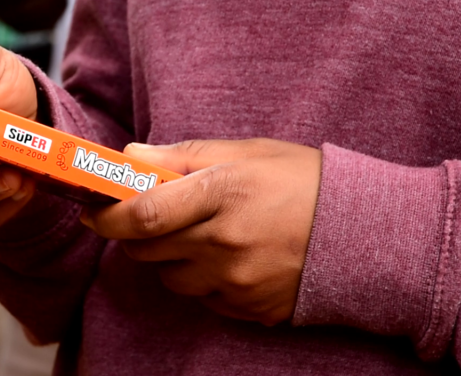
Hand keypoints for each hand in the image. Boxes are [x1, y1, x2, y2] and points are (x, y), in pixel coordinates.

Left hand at [81, 138, 321, 325]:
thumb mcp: (245, 152)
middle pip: (147, 249)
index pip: (143, 213)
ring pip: (170, 278)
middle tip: (148, 217)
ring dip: (169, 259)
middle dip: (134, 235)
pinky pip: (202, 298)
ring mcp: (237, 279)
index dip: (108, 215)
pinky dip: (201, 279)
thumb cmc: (302, 180)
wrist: (367, 231)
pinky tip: (226, 257)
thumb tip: (128, 157)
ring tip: (198, 235)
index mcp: (222, 192)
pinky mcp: (250, 308)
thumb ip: (181, 156)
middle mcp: (225, 241)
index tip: (93, 209)